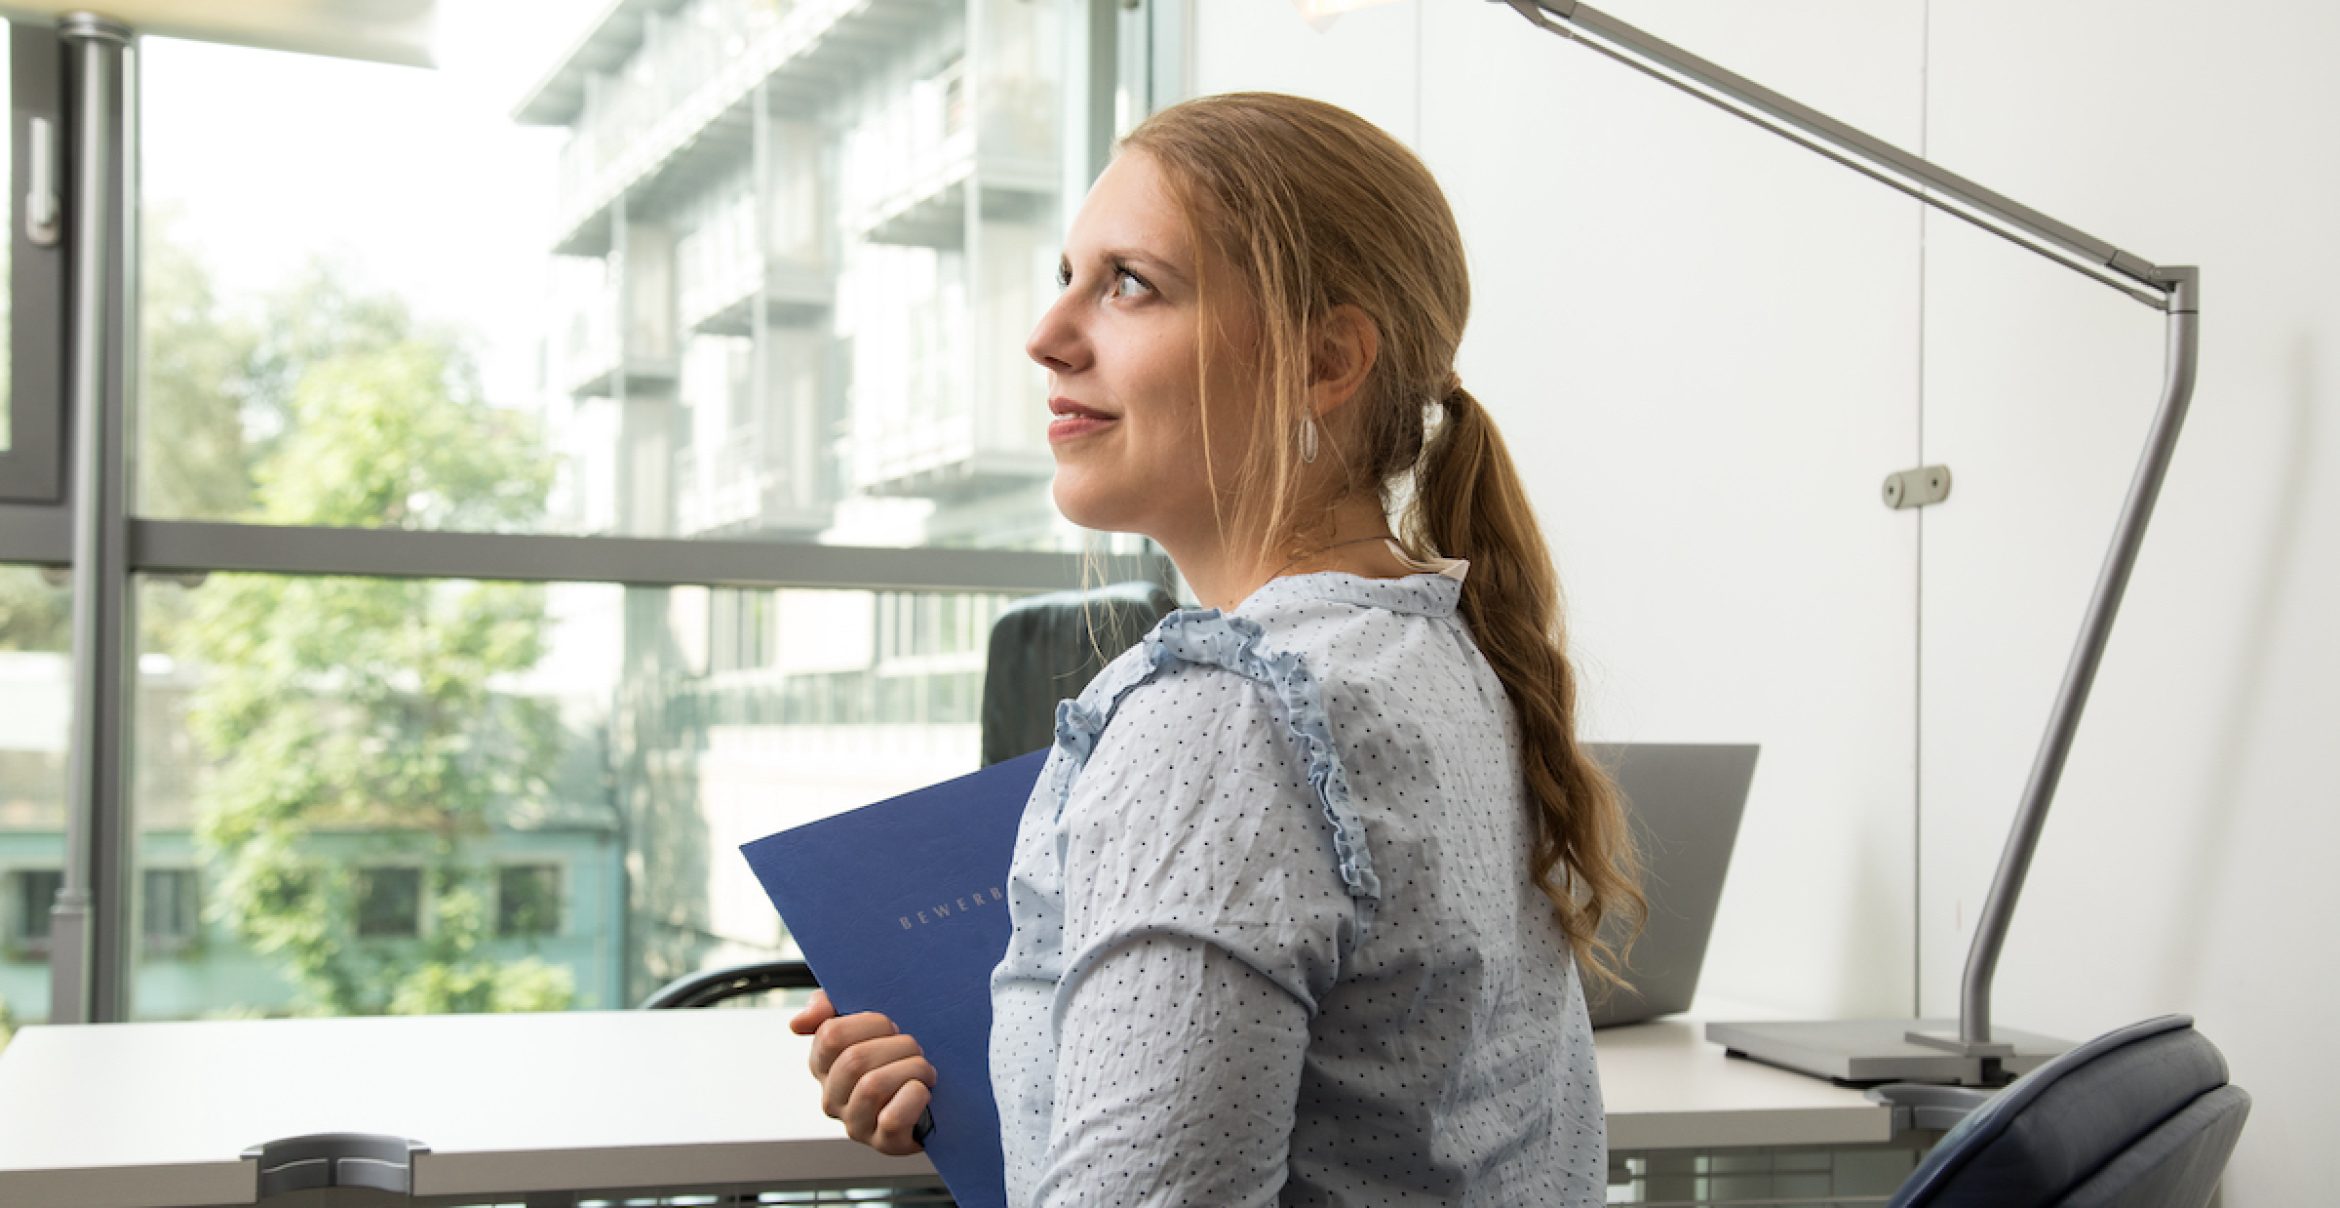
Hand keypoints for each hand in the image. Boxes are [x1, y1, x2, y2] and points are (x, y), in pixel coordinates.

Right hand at [789, 989, 934, 1154]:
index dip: (870, 1023)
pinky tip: (922, 1090)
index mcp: (823, 1066)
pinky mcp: (884, 1143)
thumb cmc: (896, 1054)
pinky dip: (913, 1098)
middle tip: (914, 1048)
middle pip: (855, 1060)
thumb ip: (827, 1006)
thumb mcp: (863, 1020)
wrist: (937, 1096)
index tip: (890, 1026)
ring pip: (873, 1086)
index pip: (830, 1035)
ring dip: (911, 1068)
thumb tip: (799, 1022)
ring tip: (924, 1070)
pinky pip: (892, 1119)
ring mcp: (856, 1124)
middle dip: (896, 1045)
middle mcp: (832, 1099)